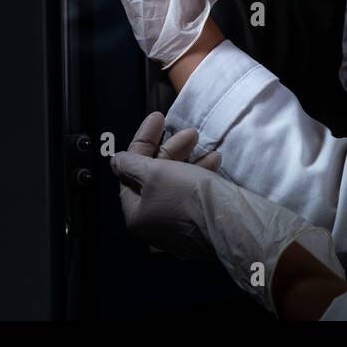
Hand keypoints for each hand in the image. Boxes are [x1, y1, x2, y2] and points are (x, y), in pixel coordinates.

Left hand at [111, 112, 345, 314]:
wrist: (231, 226)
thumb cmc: (188, 197)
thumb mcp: (155, 173)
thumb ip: (132, 164)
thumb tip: (115, 160)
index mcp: (136, 214)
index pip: (130, 171)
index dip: (143, 142)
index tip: (159, 118)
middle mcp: (153, 224)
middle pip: (154, 178)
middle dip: (171, 150)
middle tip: (189, 132)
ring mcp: (177, 228)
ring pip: (176, 185)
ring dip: (189, 160)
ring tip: (207, 145)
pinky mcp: (199, 228)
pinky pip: (192, 196)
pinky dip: (200, 177)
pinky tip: (215, 162)